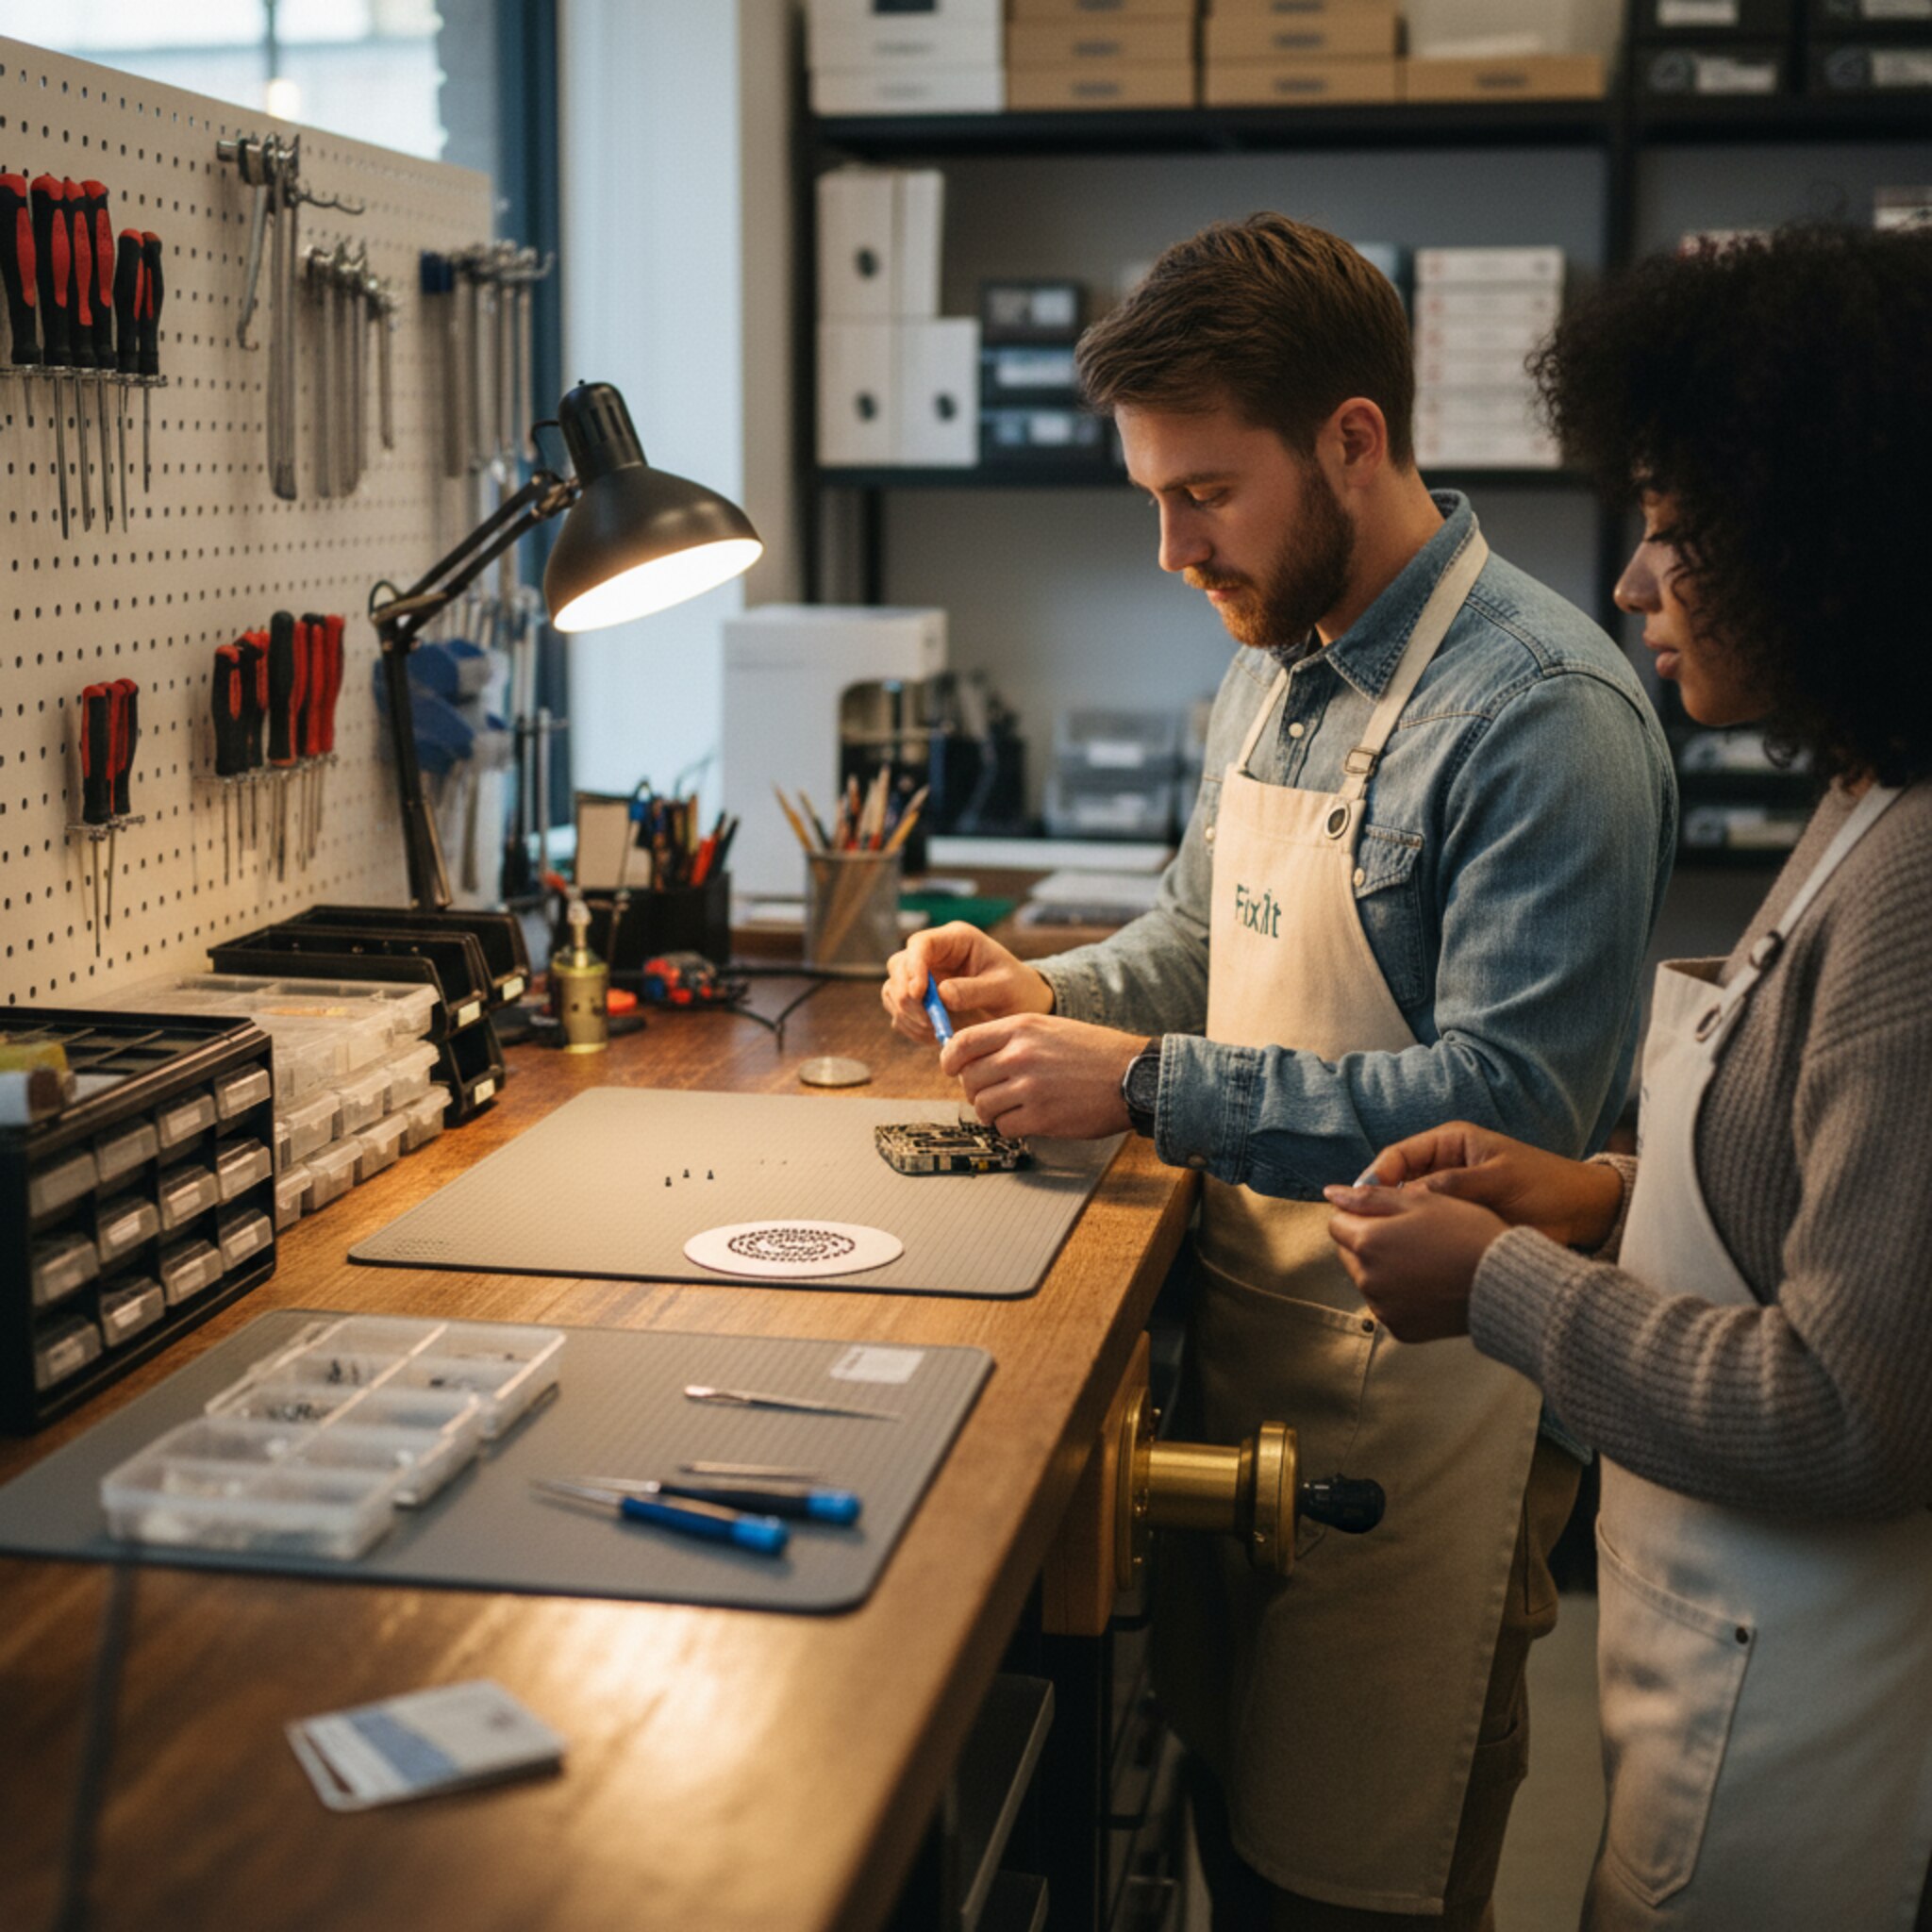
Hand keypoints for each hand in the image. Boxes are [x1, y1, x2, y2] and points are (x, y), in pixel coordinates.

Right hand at [880, 923, 1053, 1041]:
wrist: (1020, 1007)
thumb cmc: (1017, 990)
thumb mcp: (1004, 988)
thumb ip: (974, 990)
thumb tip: (941, 994)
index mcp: (955, 940)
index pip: (921, 944)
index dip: (913, 967)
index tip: (919, 994)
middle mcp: (934, 955)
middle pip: (899, 966)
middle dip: (906, 995)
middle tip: (927, 1020)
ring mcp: (924, 977)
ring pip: (894, 991)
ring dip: (907, 1014)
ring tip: (936, 1031)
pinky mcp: (920, 1001)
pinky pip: (901, 1013)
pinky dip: (912, 1027)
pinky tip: (935, 1036)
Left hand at [940, 1013, 1140, 1139]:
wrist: (1133, 1076)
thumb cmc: (1094, 1052)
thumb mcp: (1050, 1027)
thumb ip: (1011, 1038)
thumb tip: (972, 1055)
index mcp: (1021, 1027)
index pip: (962, 1043)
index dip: (950, 1059)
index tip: (951, 1069)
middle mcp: (1020, 1055)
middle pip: (969, 1078)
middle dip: (974, 1089)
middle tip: (989, 1092)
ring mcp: (1029, 1087)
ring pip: (982, 1105)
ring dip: (991, 1111)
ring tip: (1009, 1107)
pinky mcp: (1040, 1117)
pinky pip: (1004, 1127)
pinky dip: (1009, 1126)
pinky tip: (1026, 1119)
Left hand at [1323, 1187, 1508, 1341]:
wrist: (1505, 1283)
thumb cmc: (1466, 1233)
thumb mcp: (1421, 1201)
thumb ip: (1370, 1197)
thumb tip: (1331, 1193)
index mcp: (1367, 1242)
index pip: (1337, 1223)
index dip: (1362, 1214)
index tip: (1391, 1215)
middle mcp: (1367, 1279)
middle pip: (1348, 1253)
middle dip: (1368, 1241)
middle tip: (1411, 1236)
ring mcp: (1383, 1308)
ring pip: (1367, 1279)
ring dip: (1383, 1268)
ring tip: (1425, 1259)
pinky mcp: (1400, 1328)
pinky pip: (1387, 1305)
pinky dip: (1399, 1294)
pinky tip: (1429, 1283)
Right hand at [1344, 1119, 1622, 1250]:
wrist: (1583, 1215)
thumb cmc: (1546, 1185)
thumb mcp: (1499, 1179)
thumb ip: (1456, 1184)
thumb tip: (1412, 1196)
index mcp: (1450, 1145)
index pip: (1399, 1156)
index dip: (1377, 1176)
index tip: (1362, 1198)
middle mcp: (1443, 1170)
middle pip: (1396, 1184)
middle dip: (1379, 1204)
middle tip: (1363, 1225)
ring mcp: (1448, 1199)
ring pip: (1408, 1211)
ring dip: (1396, 1225)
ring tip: (1381, 1242)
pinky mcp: (1457, 1225)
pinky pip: (1427, 1231)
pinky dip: (1416, 1241)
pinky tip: (1407, 1255)